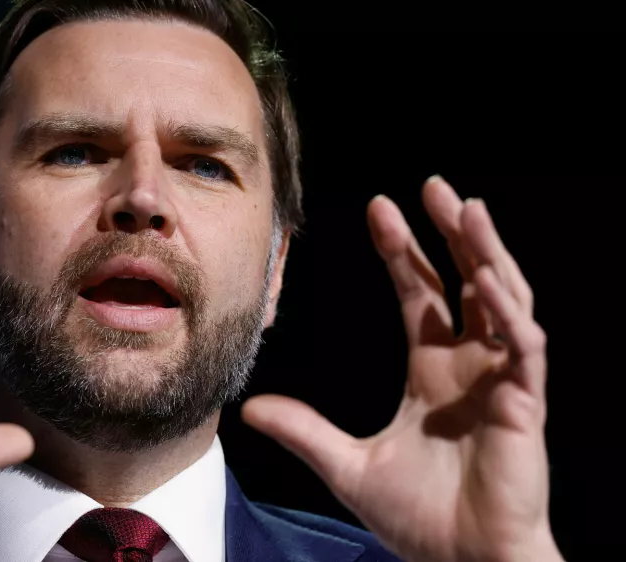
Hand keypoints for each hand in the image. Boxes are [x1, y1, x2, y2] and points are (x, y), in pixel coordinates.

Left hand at [243, 177, 561, 561]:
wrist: (460, 561)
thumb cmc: (420, 517)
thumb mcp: (347, 464)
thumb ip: (303, 431)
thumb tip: (250, 409)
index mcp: (433, 372)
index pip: (421, 295)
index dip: (403, 252)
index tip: (380, 209)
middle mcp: (469, 366)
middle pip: (466, 283)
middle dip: (451, 233)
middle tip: (432, 186)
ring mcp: (500, 380)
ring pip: (503, 299)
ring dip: (487, 252)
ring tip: (465, 207)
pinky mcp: (524, 404)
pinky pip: (524, 346)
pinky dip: (509, 311)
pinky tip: (487, 278)